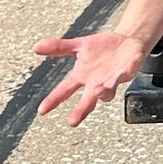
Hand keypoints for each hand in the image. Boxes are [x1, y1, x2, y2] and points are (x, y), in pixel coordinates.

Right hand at [34, 29, 148, 125]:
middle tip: (72, 121)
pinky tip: (121, 73)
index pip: (65, 90)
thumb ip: (59, 47)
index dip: (53, 100)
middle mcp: (95, 83)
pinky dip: (123, 74)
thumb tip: (36, 47)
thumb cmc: (101, 48)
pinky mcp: (126, 72)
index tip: (42, 111)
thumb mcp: (78, 45)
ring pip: (107, 92)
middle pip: (86, 100)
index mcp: (82, 76)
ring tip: (98, 90)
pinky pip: (125, 74)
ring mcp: (111, 79)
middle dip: (80, 110)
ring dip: (103, 93)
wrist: (126, 42)